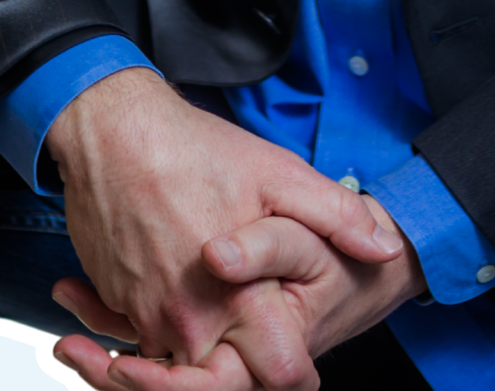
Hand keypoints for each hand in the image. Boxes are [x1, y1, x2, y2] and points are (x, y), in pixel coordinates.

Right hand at [44, 68, 403, 385]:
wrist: (110, 128)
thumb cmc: (193, 147)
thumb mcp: (278, 171)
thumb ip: (337, 216)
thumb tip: (384, 249)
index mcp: (239, 298)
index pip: (280, 374)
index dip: (294, 368)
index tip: (295, 353)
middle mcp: (187, 322)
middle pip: (222, 383)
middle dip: (240, 367)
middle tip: (250, 336)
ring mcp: (145, 316)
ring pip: (178, 367)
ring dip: (193, 352)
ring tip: (210, 309)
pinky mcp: (116, 304)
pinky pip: (139, 342)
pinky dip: (153, 330)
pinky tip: (166, 284)